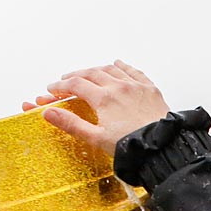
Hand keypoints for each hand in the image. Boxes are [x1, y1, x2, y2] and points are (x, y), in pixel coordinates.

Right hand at [30, 61, 169, 157]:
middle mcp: (119, 86)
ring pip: (111, 69)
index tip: (52, 89)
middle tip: (66, 80)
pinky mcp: (150, 89)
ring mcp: (135, 85)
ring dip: (96, 69)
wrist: (162, 147)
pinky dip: (123, 66)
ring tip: (87, 72)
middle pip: (91, 73)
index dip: (60, 86)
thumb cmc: (132, 146)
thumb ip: (71, 124)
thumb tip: (48, 113)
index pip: (75, 85)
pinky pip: (134, 71)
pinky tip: (118, 63)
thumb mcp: (96, 138)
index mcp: (104, 98)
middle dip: (75, 76)